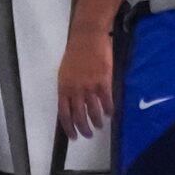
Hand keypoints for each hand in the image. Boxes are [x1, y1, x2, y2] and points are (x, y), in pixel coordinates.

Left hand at [57, 21, 115, 139]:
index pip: (64, 114)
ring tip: (100, 125)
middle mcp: (76, 91)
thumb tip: (71, 103)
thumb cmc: (75, 53)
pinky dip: (109, 110)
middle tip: (89, 134)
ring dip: (97, 122)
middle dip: (84, 129)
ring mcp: (90, 87)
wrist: (87, 37)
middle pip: (79, 116)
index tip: (74, 136)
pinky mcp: (104, 82)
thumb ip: (68, 88)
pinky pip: (107, 102)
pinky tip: (110, 113)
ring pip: (94, 112)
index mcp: (64, 88)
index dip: (69, 128)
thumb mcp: (65, 72)